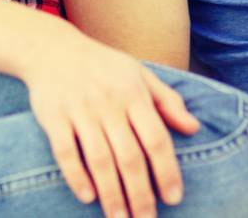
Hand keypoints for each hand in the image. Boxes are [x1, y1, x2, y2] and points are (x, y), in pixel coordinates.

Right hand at [19, 23, 201, 217]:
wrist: (53, 48)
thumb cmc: (103, 66)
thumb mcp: (139, 74)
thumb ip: (167, 101)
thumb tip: (194, 129)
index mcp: (133, 93)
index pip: (156, 138)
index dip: (167, 171)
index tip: (174, 199)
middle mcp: (108, 102)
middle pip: (129, 157)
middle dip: (140, 194)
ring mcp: (80, 110)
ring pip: (99, 160)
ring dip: (111, 195)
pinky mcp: (53, 117)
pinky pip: (65, 152)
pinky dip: (76, 176)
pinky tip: (88, 198)